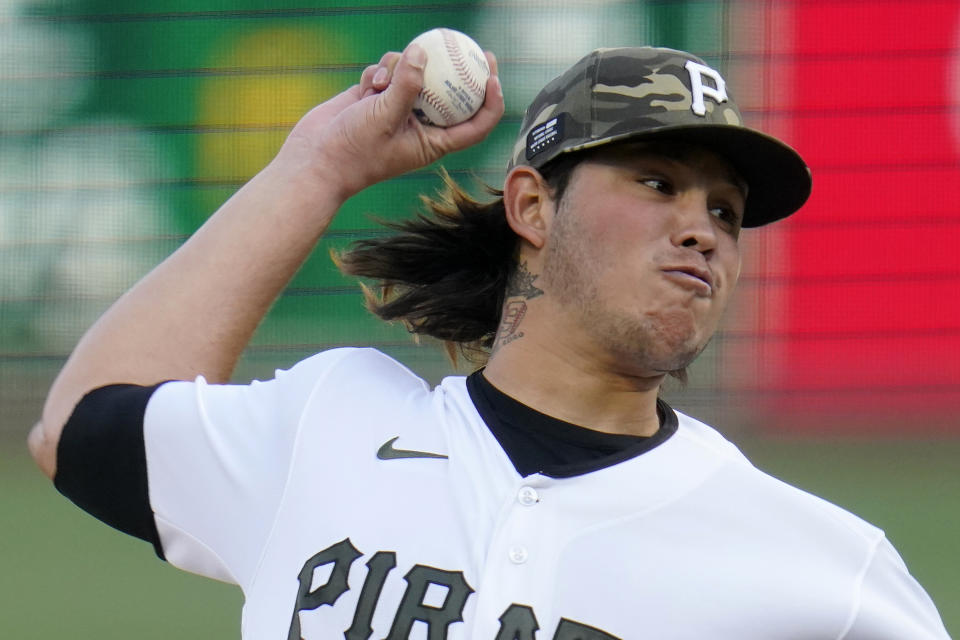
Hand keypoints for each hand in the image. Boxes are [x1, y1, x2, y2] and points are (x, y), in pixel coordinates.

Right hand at [275, 43, 503, 200]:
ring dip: (401, 69)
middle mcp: (419, 125)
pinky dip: (379, 72)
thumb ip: (406, 86)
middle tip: (470, 47)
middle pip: (449, 93)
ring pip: (414, 74)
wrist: (315, 160)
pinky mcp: (375, 96)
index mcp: (433, 142)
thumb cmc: (354, 152)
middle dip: (459, 69)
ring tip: (382, 82)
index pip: (474, 125)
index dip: (490, 103)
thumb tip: (421, 53)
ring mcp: (397, 109)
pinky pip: (388, 71)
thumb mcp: (385, 118)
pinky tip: (366, 85)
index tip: (492, 78)